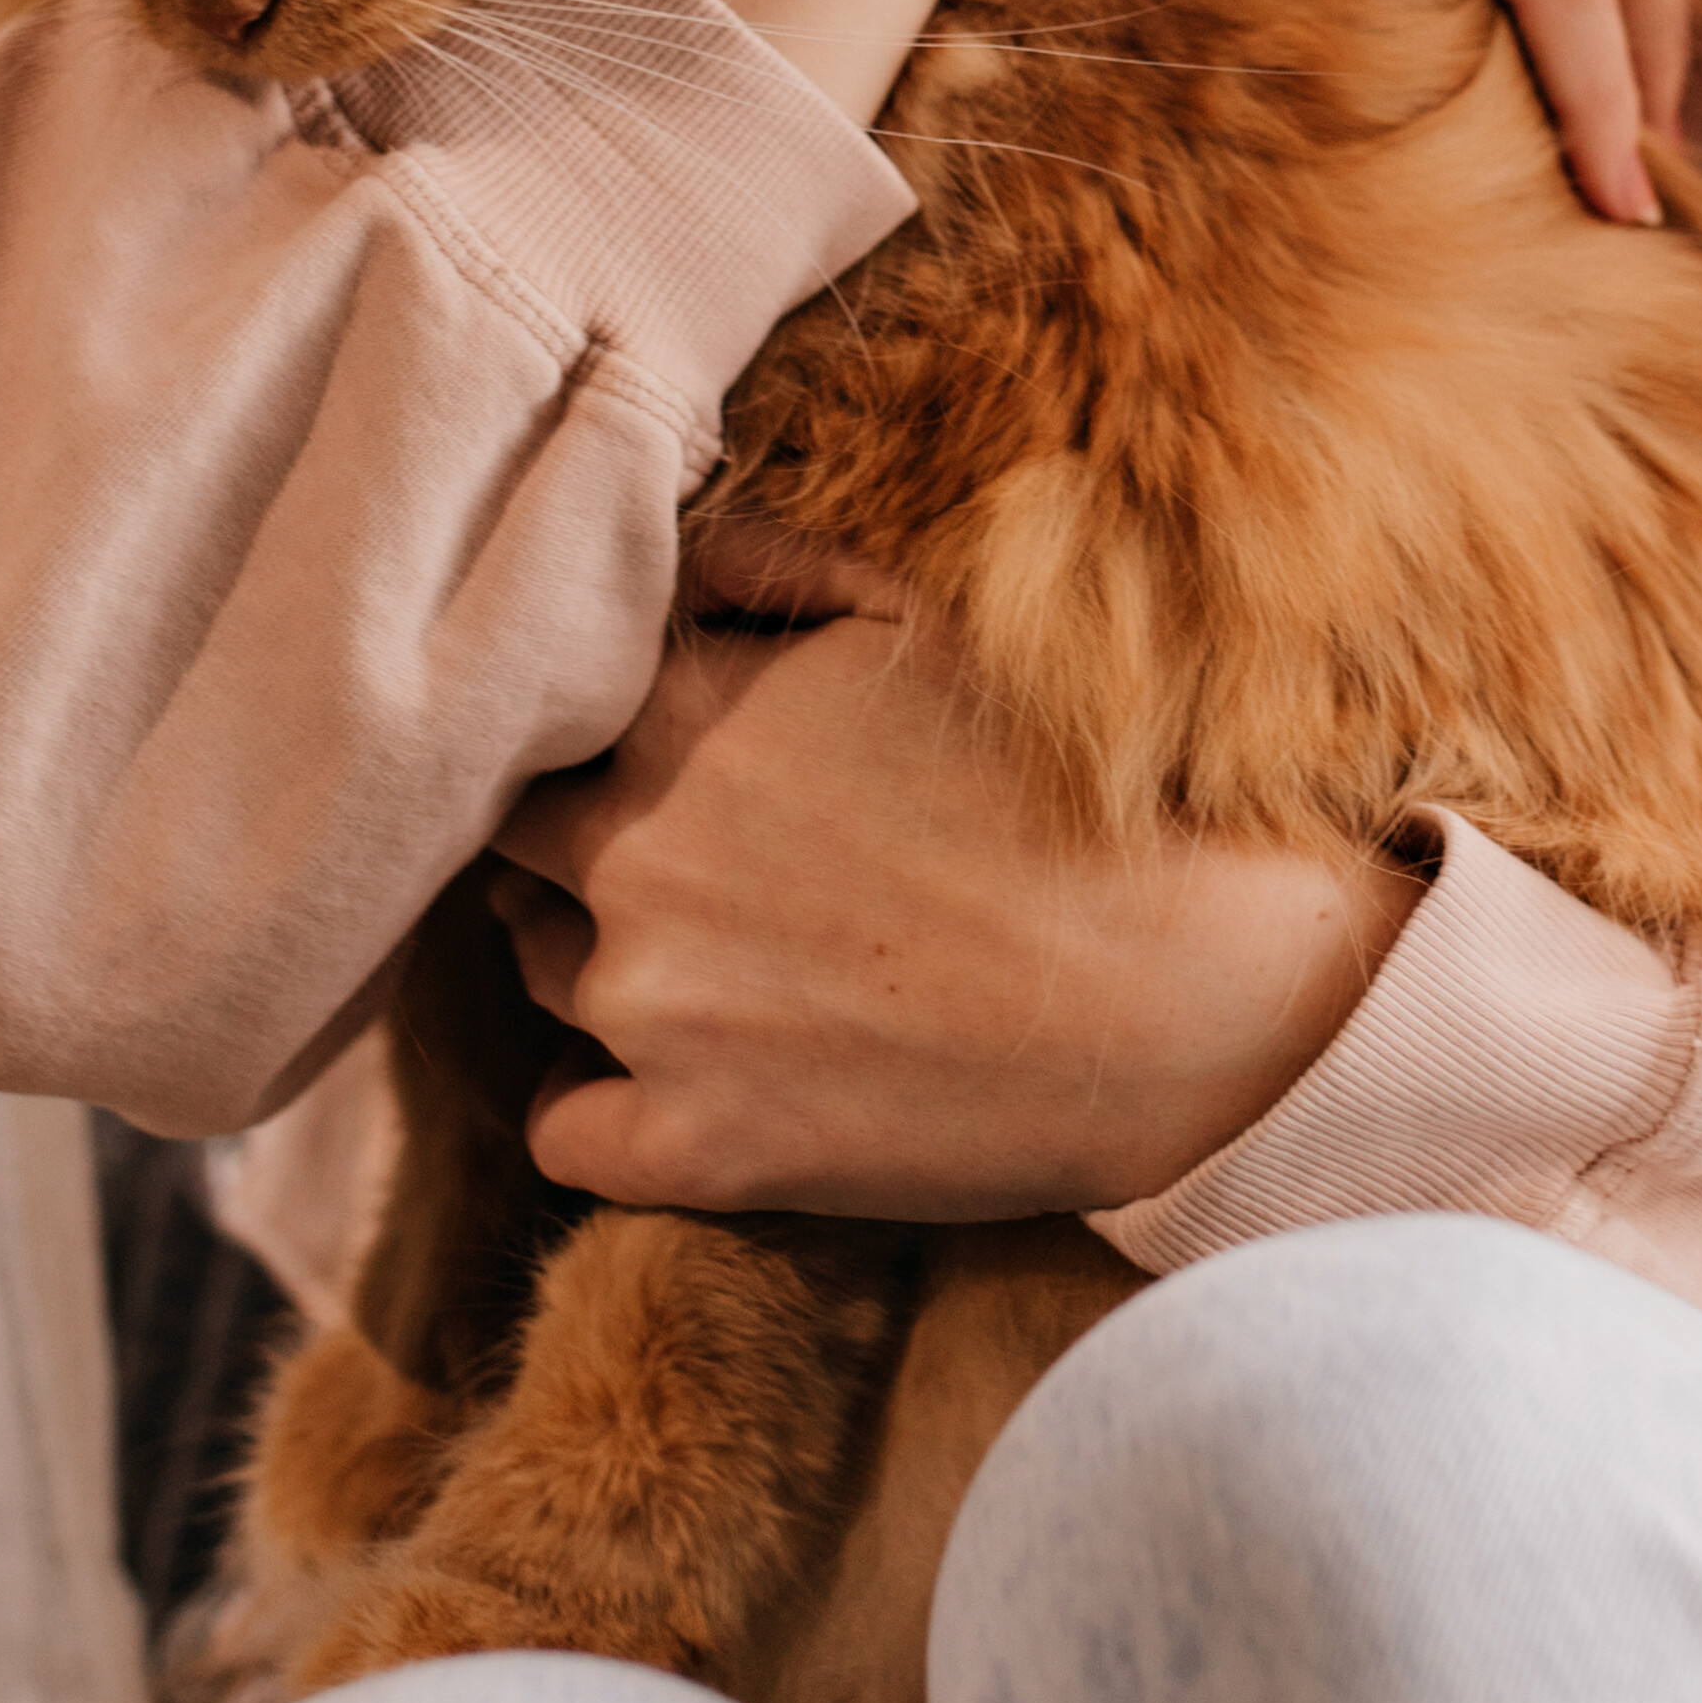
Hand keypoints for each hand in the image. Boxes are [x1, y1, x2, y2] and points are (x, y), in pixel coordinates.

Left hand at [487, 597, 1420, 1220]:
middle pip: (509, 834)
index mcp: (676, 713)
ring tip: (721, 957)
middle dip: (574, 835)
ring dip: (596, 955)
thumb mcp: (925, 625)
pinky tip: (681, 1081)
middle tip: (676, 854)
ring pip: (536, 969)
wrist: (1192, 988)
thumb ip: (769, 567)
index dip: (587, 723)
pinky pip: (562, 1130)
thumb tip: (675, 555)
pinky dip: (602, 1108)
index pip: (535, 702)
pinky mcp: (696, 1147)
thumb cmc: (1071, 790)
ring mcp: (654, 1010)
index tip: (652, 748)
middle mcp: (634, 854)